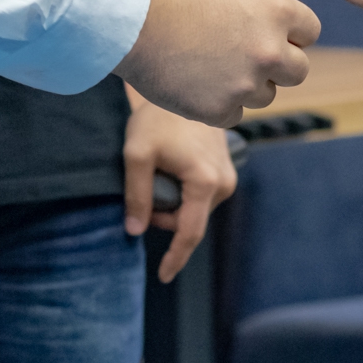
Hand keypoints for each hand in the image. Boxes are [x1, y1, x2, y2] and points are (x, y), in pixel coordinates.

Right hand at [118, 0, 318, 125]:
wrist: (126, 20)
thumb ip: (256, 4)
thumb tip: (271, 21)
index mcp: (276, 12)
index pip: (310, 31)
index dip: (290, 32)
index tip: (268, 32)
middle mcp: (269, 51)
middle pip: (298, 70)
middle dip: (277, 64)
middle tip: (244, 55)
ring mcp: (245, 85)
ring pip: (265, 95)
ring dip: (247, 85)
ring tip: (210, 65)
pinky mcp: (219, 111)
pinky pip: (234, 114)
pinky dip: (218, 104)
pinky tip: (195, 83)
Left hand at [121, 90, 237, 283]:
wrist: (185, 87)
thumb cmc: (158, 118)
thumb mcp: (137, 154)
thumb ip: (137, 194)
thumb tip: (134, 230)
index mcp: (204, 182)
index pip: (190, 233)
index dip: (175, 257)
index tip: (163, 276)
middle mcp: (223, 183)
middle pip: (189, 221)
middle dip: (163, 217)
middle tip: (142, 189)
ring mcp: (228, 177)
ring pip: (194, 210)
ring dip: (172, 204)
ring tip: (157, 172)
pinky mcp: (226, 171)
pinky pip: (201, 196)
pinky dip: (182, 194)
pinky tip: (170, 169)